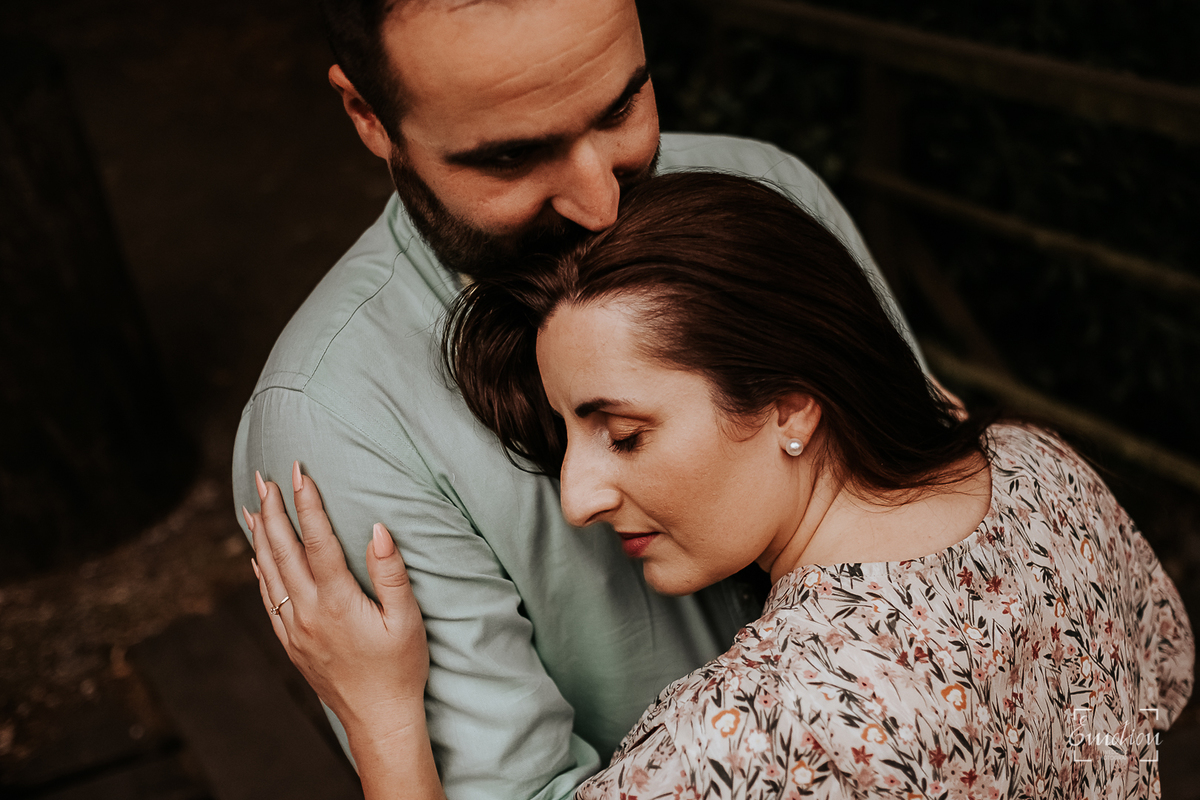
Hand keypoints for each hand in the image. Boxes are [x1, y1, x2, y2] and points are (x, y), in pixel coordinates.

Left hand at [245, 462, 429, 738]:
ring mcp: (294, 628)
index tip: (300, 473)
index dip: (308, 504)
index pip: (318, 541)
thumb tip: (378, 529)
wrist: (377, 718)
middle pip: (284, 550)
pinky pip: (268, 598)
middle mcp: (308, 612)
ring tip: (253, 504)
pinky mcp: (290, 642)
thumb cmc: (400, 668)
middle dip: (273, 510)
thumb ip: (390, 573)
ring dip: (260, 535)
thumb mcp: (406, 619)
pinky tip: (256, 555)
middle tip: (265, 477)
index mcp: (337, 601)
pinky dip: (260, 570)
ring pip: (269, 571)